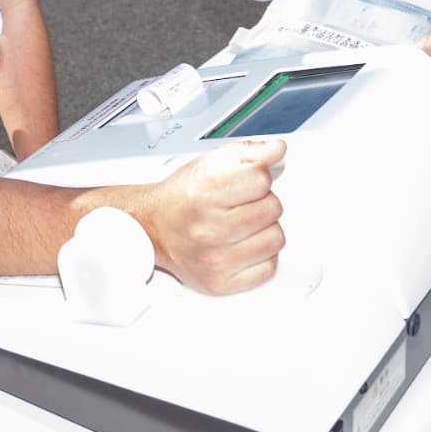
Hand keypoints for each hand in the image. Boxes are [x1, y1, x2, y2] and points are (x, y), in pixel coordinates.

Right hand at [132, 138, 286, 294]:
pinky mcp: (221, 283)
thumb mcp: (209, 163)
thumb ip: (248, 153)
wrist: (153, 228)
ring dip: (264, 229)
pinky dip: (261, 256)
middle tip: (241, 204)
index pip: (261, 179)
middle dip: (262, 202)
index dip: (257, 177)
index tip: (245, 181)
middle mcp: (208, 228)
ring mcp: (215, 259)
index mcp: (204, 193)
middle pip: (273, 208)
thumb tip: (277, 148)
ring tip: (243, 224)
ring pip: (276, 239)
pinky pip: (268, 268)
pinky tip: (243, 245)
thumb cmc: (181, 197)